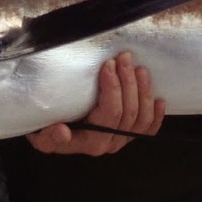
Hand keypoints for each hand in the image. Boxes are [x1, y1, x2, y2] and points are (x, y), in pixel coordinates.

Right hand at [26, 51, 164, 155]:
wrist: (53, 132)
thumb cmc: (47, 127)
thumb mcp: (41, 133)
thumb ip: (49, 136)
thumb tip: (62, 131)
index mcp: (91, 142)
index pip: (110, 114)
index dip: (114, 89)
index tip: (108, 64)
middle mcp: (109, 144)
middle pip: (129, 111)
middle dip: (128, 81)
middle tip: (124, 57)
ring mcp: (121, 140)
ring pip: (142, 117)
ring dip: (143, 91)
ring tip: (138, 67)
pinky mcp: (129, 135)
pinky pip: (148, 128)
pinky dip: (156, 115)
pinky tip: (160, 99)